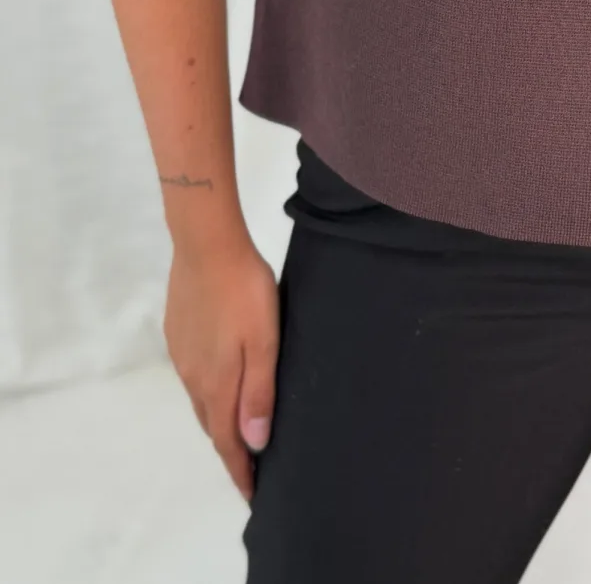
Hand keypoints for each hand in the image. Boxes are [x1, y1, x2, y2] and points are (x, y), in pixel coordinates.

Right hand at [164, 234, 279, 502]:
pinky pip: (194, 376)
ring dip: (219, 422)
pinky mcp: (178, 333)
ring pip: (202, 401)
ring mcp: (182, 354)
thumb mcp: (264, 341)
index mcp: (216, 383)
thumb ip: (259, 392)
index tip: (252, 496)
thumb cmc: (243, 290)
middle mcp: (193, 376)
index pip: (227, 442)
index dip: (240, 471)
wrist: (206, 243)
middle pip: (212, 426)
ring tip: (237, 433)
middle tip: (249, 470)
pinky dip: (209, 393)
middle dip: (230, 452)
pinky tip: (220, 384)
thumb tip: (254, 443)